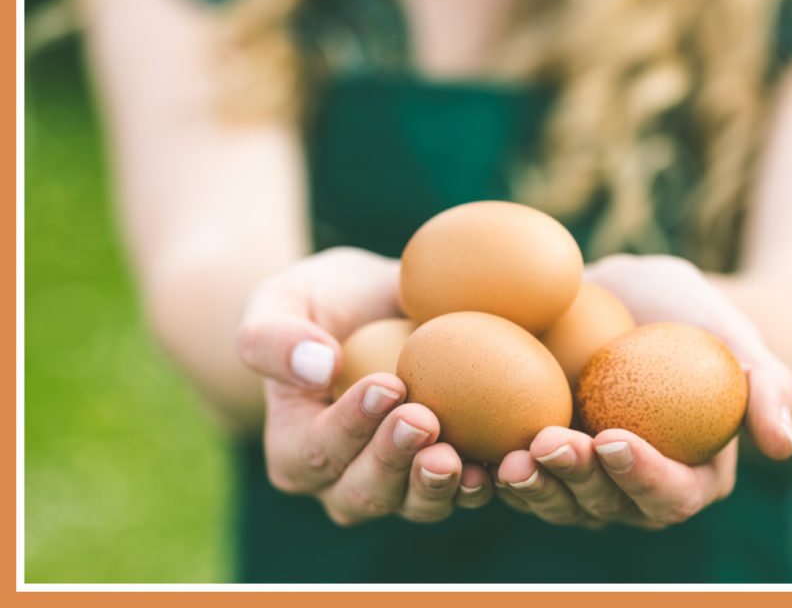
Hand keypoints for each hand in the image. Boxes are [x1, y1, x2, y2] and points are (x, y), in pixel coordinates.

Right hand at [237, 247, 493, 524]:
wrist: (377, 306)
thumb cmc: (320, 301)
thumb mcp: (279, 301)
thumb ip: (273, 337)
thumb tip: (319, 366)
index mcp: (295, 450)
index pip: (318, 449)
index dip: (351, 425)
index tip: (388, 384)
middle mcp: (343, 483)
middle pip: (366, 490)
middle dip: (395, 460)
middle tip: (424, 419)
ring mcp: (399, 486)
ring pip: (416, 504)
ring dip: (439, 485)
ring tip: (461, 457)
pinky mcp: (447, 474)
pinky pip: (464, 491)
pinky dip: (485, 482)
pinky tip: (504, 460)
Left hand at [492, 253, 791, 529]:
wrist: (628, 297)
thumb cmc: (689, 314)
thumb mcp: (733, 333)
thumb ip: (766, 386)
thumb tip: (781, 446)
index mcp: (689, 476)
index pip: (670, 495)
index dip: (642, 477)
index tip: (614, 438)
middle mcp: (634, 490)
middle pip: (607, 507)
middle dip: (577, 483)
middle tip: (551, 442)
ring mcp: (585, 481)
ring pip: (558, 502)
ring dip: (533, 486)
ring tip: (511, 455)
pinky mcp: (542, 461)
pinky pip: (520, 477)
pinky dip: (497, 470)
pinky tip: (474, 448)